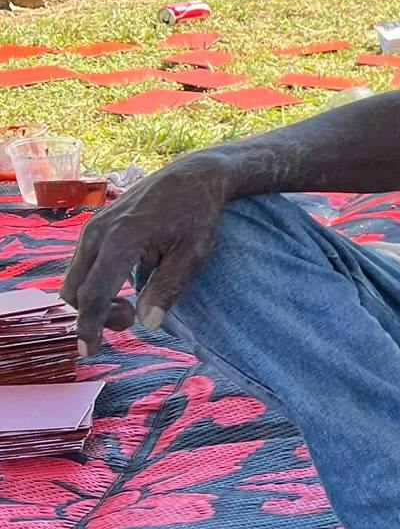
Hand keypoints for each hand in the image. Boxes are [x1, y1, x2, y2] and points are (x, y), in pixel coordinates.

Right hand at [59, 156, 232, 352]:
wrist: (193, 176)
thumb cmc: (198, 215)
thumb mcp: (193, 255)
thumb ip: (168, 289)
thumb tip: (147, 325)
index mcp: (120, 241)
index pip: (93, 295)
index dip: (89, 328)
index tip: (90, 352)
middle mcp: (97, 234)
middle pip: (73, 291)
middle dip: (94, 315)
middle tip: (131, 317)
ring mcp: (92, 228)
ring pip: (74, 279)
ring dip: (93, 300)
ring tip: (129, 302)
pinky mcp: (95, 227)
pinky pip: (82, 265)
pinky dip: (94, 283)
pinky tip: (123, 285)